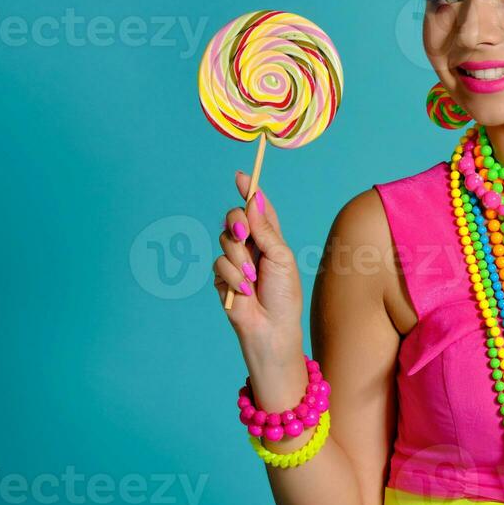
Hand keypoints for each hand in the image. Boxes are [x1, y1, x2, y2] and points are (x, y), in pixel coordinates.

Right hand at [213, 170, 304, 354]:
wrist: (272, 328)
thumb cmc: (284, 295)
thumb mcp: (281, 257)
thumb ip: (265, 229)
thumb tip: (254, 200)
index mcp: (270, 238)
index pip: (258, 209)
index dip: (250, 192)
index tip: (241, 176)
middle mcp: (252, 246)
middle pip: (235, 217)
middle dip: (238, 223)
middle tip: (246, 236)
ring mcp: (235, 260)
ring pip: (225, 239)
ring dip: (240, 259)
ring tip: (254, 278)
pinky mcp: (222, 276)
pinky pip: (219, 263)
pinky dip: (233, 276)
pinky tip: (245, 290)